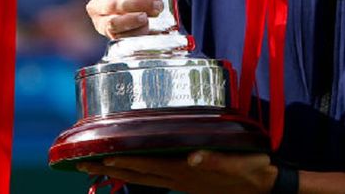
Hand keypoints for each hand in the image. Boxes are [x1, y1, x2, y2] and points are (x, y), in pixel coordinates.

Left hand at [77, 150, 276, 193]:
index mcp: (186, 172)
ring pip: (143, 178)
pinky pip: (155, 177)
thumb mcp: (238, 163)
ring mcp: (182, 182)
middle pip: (137, 174)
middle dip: (108, 168)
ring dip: (118, 172)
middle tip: (81, 163)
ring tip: (95, 167)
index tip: (99, 157)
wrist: (263, 187)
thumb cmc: (252, 171)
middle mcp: (179, 178)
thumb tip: (194, 157)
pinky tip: (131, 168)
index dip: (123, 161)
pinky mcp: (188, 181)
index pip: (147, 166)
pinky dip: (138, 172)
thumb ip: (215, 160)